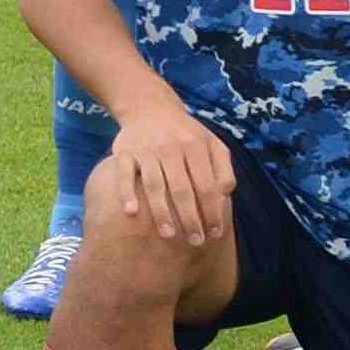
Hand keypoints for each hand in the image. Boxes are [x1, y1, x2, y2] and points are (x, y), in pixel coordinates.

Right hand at [102, 107, 233, 245]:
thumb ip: (223, 168)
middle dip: (190, 218)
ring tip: (168, 235)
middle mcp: (171, 147)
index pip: (207, 185)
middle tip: (195, 242)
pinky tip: (131, 213)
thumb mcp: (212, 143)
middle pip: (182, 189)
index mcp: (196, 146)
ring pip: (154, 185)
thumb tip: (225, 196)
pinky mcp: (124, 151)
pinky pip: (123, 174)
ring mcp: (146, 150)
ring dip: (161, 212)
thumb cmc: (186, 133)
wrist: (149, 107)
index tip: (215, 233)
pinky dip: (126, 193)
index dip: (212, 211)